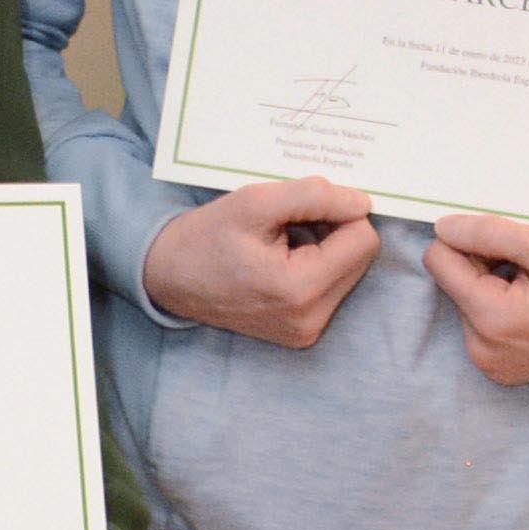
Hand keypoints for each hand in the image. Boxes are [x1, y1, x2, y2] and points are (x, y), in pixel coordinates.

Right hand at [142, 180, 382, 347]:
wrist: (166, 277)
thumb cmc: (205, 237)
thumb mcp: (254, 202)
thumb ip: (313, 196)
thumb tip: (362, 202)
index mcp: (300, 289)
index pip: (363, 239)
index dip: (340, 211)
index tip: (303, 204)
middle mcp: (310, 319)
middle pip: (359, 258)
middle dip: (332, 231)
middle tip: (287, 222)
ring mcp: (306, 331)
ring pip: (348, 272)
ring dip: (324, 248)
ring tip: (280, 242)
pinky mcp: (301, 334)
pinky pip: (330, 289)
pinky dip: (313, 266)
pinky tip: (279, 259)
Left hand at [426, 212, 528, 383]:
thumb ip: (492, 234)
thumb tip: (443, 227)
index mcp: (493, 321)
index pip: (439, 260)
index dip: (470, 242)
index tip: (510, 245)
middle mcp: (483, 350)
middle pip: (453, 280)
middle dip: (487, 264)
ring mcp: (492, 363)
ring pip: (467, 298)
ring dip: (497, 283)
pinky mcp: (501, 368)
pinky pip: (483, 321)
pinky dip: (505, 304)